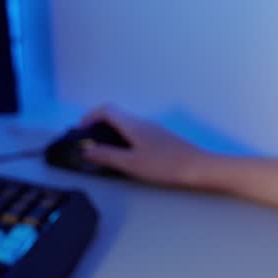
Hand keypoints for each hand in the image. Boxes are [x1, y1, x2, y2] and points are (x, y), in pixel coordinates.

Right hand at [77, 104, 215, 189]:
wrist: (198, 167)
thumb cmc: (164, 165)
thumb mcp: (131, 164)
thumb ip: (107, 156)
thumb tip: (86, 149)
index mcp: (133, 124)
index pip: (106, 109)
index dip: (89, 116)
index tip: (80, 131)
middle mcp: (142, 122)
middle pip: (115, 115)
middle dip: (98, 124)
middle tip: (89, 142)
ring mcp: (153, 129)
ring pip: (126, 124)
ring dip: (111, 132)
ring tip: (103, 151)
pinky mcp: (161, 138)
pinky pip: (135, 131)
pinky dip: (123, 138)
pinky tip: (125, 155)